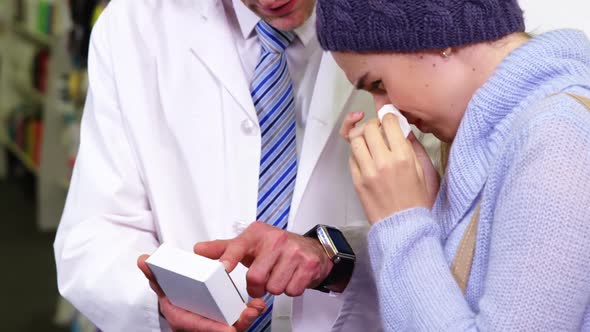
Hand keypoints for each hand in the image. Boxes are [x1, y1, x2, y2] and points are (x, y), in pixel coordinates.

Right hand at [137, 255, 264, 331]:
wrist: (185, 308)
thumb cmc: (175, 298)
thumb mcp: (162, 286)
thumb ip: (154, 274)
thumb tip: (143, 260)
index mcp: (180, 316)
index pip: (194, 326)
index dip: (211, 329)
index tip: (228, 329)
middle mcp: (196, 325)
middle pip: (217, 329)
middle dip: (235, 324)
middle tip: (249, 314)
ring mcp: (210, 326)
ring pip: (229, 327)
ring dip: (244, 319)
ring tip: (255, 308)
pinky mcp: (222, 324)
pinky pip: (235, 323)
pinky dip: (246, 316)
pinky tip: (256, 306)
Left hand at [195, 222, 333, 296]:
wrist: (311, 248)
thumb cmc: (276, 247)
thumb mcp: (249, 244)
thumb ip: (224, 249)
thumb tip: (199, 250)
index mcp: (258, 233)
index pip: (239, 246)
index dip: (229, 258)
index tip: (223, 268)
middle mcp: (276, 239)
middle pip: (256, 277)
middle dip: (257, 285)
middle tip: (263, 277)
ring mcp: (294, 251)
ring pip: (274, 287)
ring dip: (275, 287)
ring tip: (279, 274)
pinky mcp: (308, 265)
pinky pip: (291, 290)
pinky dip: (290, 289)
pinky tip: (291, 277)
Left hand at [340, 112, 437, 223]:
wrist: (404, 226)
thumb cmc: (417, 200)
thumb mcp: (424, 170)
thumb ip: (411, 146)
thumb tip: (401, 128)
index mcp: (403, 157)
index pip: (388, 123)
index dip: (388, 118)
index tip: (388, 121)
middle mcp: (383, 162)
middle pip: (368, 128)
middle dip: (372, 125)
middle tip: (377, 129)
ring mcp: (367, 172)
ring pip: (355, 141)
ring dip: (362, 137)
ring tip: (369, 142)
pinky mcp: (357, 182)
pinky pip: (351, 158)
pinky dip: (358, 153)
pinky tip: (367, 158)